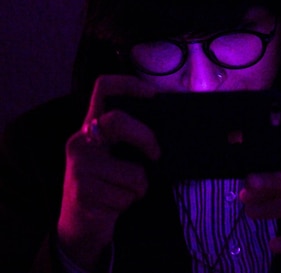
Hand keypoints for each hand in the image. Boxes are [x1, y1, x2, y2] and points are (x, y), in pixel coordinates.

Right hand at [57, 75, 160, 270]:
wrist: (79, 227)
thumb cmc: (107, 185)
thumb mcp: (114, 156)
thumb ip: (130, 138)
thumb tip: (170, 128)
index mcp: (91, 127)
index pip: (103, 89)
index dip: (128, 84)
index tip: (153, 94)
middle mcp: (80, 141)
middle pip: (117, 121)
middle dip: (146, 137)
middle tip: (155, 155)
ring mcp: (79, 166)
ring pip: (133, 171)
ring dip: (140, 186)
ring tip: (124, 190)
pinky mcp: (83, 191)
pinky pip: (128, 194)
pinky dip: (131, 201)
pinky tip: (115, 204)